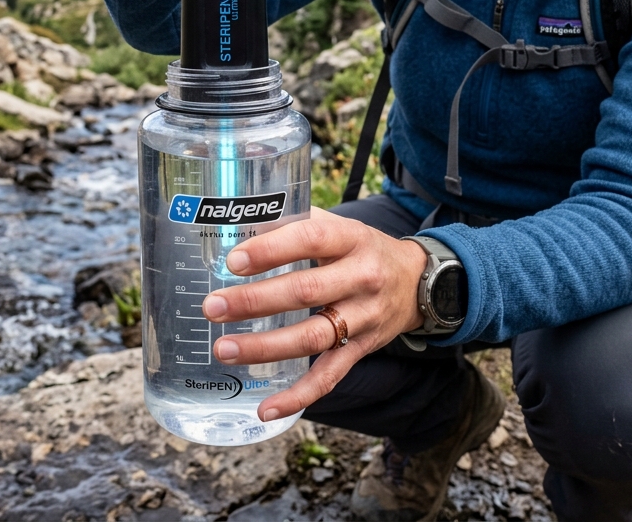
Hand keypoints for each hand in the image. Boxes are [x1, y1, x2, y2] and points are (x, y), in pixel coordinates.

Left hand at [201, 207, 427, 422]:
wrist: (418, 281)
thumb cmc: (362, 249)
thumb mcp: (340, 226)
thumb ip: (295, 224)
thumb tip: (239, 225)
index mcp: (352, 239)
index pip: (310, 239)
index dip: (271, 250)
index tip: (234, 262)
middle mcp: (361, 278)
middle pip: (305, 292)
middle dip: (254, 301)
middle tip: (213, 306)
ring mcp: (363, 318)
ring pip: (312, 337)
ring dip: (265, 347)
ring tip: (225, 349)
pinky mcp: (362, 350)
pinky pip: (329, 376)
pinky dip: (298, 396)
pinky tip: (265, 408)